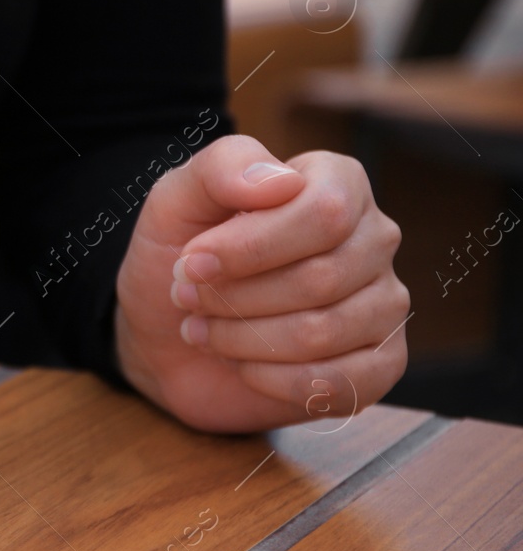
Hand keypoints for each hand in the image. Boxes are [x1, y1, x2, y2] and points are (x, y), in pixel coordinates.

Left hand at [113, 134, 408, 432]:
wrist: (166, 332)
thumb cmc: (180, 256)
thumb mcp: (177, 198)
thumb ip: (223, 168)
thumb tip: (282, 180)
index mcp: (338, 183)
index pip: (324, 213)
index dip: (250, 247)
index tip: (191, 263)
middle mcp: (374, 238)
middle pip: (322, 277)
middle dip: (235, 297)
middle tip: (187, 298)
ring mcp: (384, 303)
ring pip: (324, 332)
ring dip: (243, 338)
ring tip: (204, 329)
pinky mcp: (380, 363)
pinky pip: (343, 382)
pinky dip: (271, 379)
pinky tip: (241, 365)